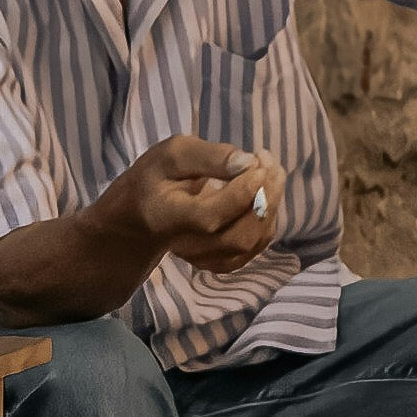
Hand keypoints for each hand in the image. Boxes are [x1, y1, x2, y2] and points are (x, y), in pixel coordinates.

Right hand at [110, 133, 274, 280]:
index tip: (257, 163)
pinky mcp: (223, 262)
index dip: (239, 194)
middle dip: (263, 198)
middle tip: (268, 161)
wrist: (145, 213)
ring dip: (270, 203)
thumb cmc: (158, 177)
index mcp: (166, 218)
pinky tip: (262, 192)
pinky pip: (257, 244)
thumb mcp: (173, 154)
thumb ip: (208, 157)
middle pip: (237, 237)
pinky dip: (267, 216)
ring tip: (270, 170)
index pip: (208, 217)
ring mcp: (206, 260)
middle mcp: (186, 247)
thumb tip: (248, 162)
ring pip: (252, 241)